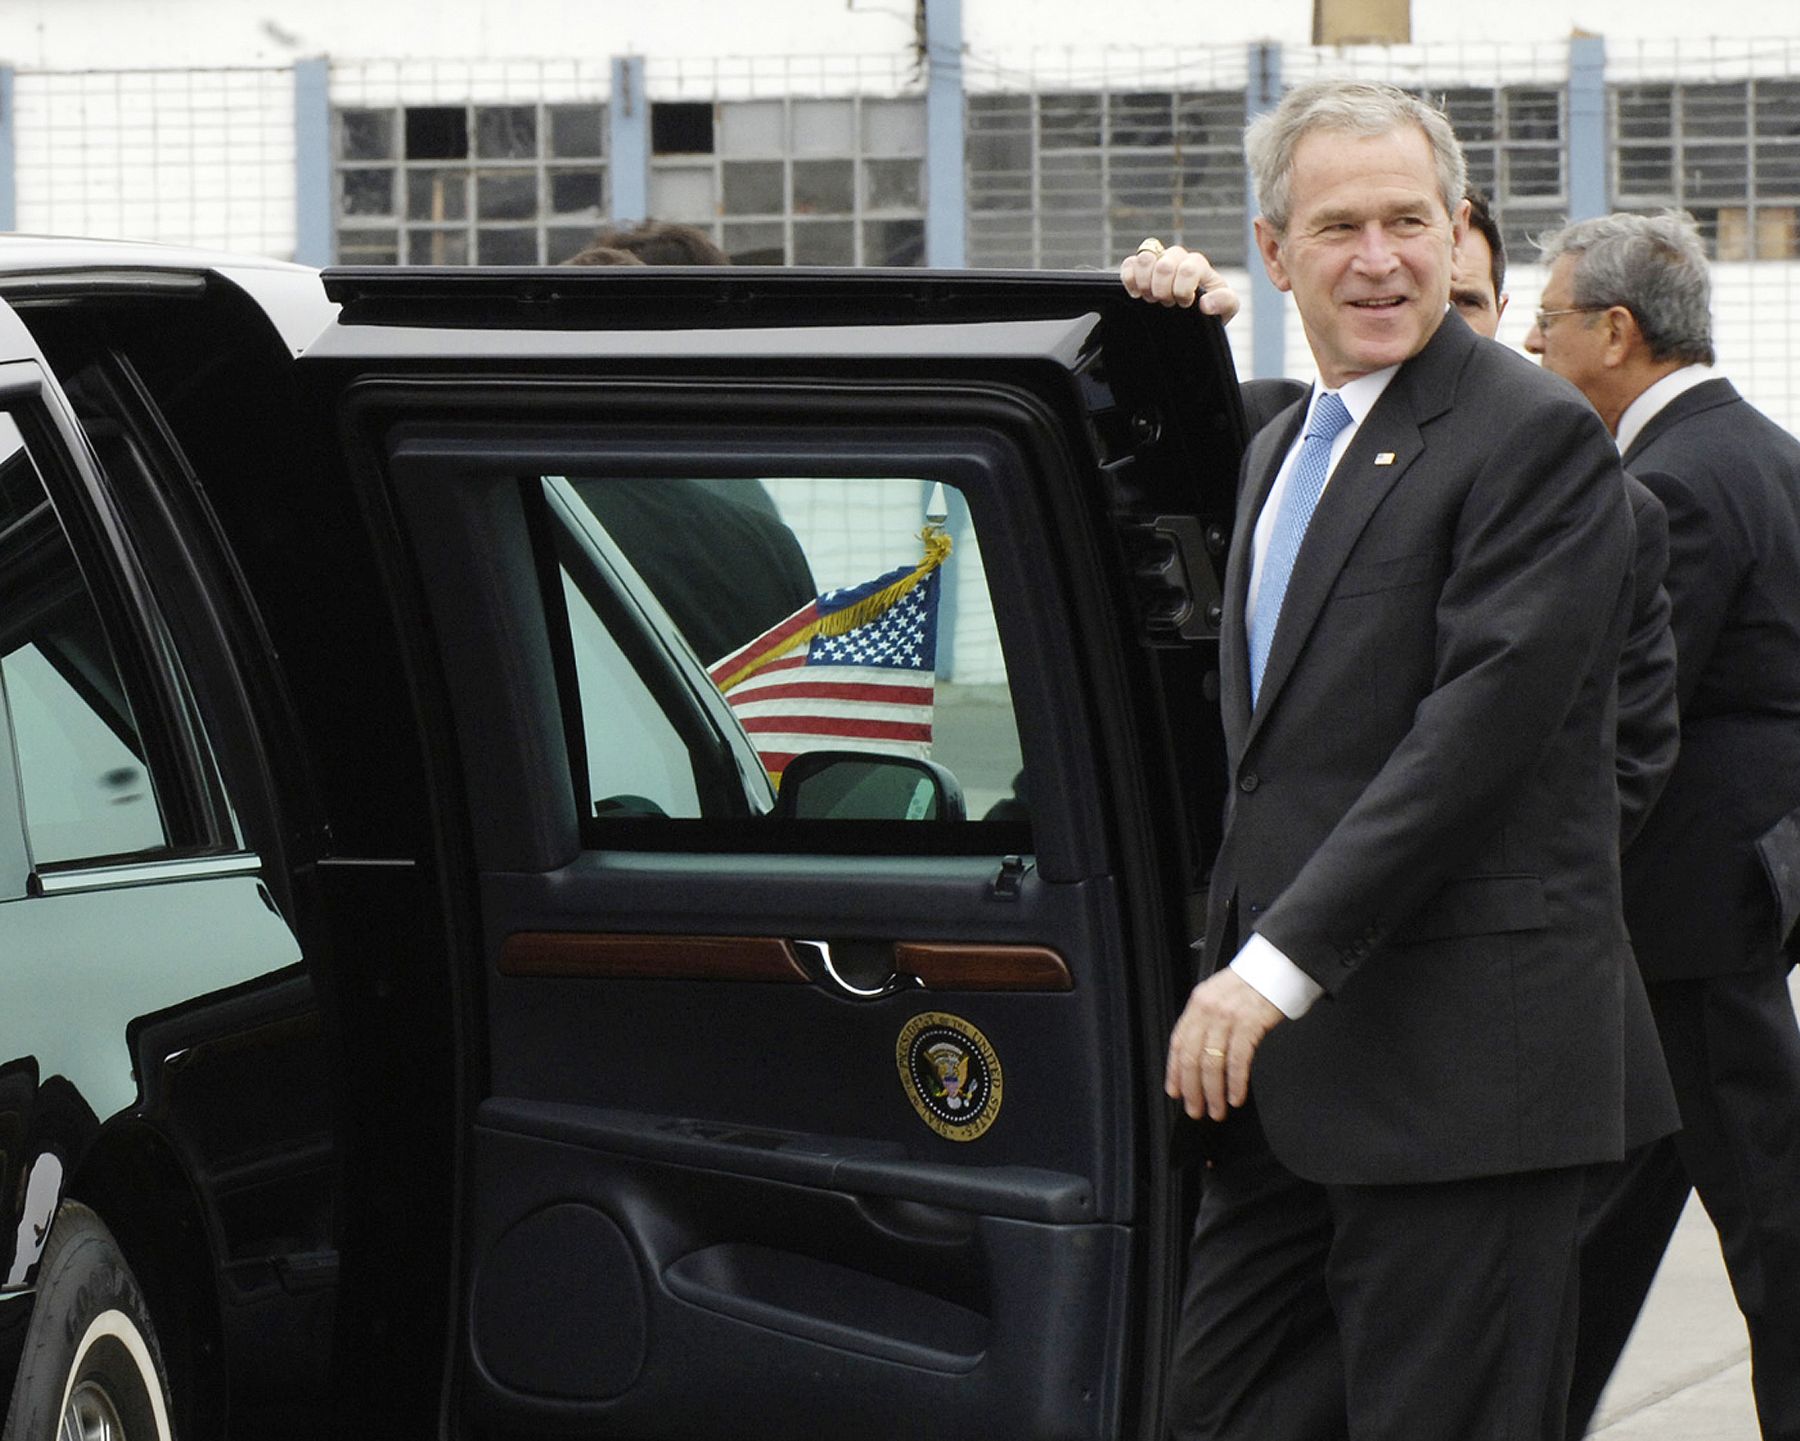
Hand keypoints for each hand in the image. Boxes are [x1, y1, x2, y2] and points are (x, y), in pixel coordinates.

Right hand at [1119, 244, 1241, 322]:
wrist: (1192, 315)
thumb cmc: (1211, 308)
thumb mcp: (1227, 308)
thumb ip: (1224, 302)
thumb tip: (1205, 303)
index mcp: (1198, 265)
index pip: (1187, 269)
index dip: (1183, 291)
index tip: (1185, 305)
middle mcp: (1177, 258)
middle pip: (1164, 265)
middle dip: (1164, 291)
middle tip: (1167, 303)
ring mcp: (1157, 261)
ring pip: (1145, 258)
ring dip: (1146, 283)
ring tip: (1151, 298)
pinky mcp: (1139, 268)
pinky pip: (1128, 263)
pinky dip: (1129, 279)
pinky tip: (1136, 294)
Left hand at [1165, 968, 1283, 1120]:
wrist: (1281, 963)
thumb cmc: (1254, 982)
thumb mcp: (1221, 994)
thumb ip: (1207, 1019)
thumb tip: (1198, 1054)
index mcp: (1198, 1003)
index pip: (1179, 1042)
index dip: (1175, 1071)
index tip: (1176, 1092)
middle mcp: (1209, 1009)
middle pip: (1192, 1057)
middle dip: (1192, 1089)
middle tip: (1196, 1110)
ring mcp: (1228, 1016)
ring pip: (1212, 1063)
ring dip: (1213, 1093)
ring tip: (1216, 1110)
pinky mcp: (1250, 1022)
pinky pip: (1238, 1060)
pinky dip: (1235, 1083)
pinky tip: (1236, 1097)